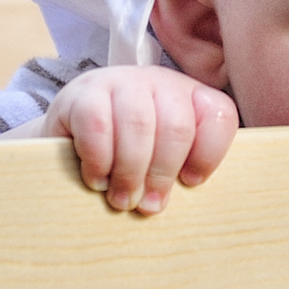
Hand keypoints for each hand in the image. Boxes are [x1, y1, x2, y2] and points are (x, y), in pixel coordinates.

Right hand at [45, 65, 237, 214]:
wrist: (69, 132)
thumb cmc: (125, 152)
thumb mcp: (160, 158)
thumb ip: (178, 172)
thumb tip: (171, 205)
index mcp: (190, 96)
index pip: (219, 115)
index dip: (209, 155)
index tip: (190, 183)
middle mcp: (159, 81)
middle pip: (177, 127)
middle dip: (163, 173)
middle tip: (148, 206)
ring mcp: (121, 82)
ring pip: (139, 125)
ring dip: (131, 172)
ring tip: (122, 200)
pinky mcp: (82, 93)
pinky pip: (97, 126)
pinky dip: (99, 161)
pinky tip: (97, 180)